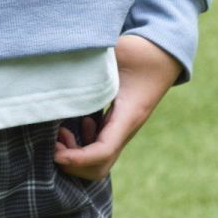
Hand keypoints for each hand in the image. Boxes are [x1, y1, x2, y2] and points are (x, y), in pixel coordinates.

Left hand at [53, 34, 183, 180]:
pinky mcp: (115, 123)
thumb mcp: (119, 50)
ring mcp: (120, 129)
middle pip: (99, 167)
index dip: (78, 158)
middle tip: (54, 142)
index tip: (55, 152)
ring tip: (61, 132)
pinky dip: (82, 144)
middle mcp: (124, 128)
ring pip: (97, 160)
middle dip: (73, 163)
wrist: (163, 56)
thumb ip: (94, 54)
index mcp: (127, 115)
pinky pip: (98, 146)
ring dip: (76, 154)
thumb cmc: (142, 51)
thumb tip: (66, 50)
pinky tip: (78, 122)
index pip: (103, 151)